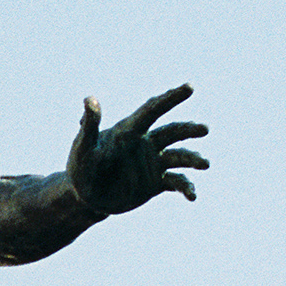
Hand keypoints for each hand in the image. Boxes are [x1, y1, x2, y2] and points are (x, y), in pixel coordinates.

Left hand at [68, 87, 207, 215]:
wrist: (86, 198)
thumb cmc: (80, 169)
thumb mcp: (83, 148)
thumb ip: (89, 126)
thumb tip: (90, 99)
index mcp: (130, 131)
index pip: (153, 110)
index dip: (171, 98)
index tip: (190, 87)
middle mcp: (145, 143)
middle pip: (172, 131)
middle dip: (189, 130)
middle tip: (205, 130)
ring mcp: (153, 163)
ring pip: (178, 156)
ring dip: (192, 159)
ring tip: (205, 164)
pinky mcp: (156, 183)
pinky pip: (176, 182)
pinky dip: (186, 187)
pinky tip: (192, 196)